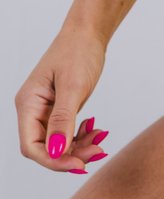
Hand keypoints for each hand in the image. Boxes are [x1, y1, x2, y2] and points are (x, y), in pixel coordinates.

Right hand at [15, 25, 109, 172]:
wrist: (88, 33)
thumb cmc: (78, 52)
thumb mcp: (72, 86)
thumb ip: (63, 120)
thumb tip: (56, 151)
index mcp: (28, 104)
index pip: (31, 145)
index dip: (53, 160)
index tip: (79, 165)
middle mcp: (33, 109)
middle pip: (45, 148)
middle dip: (70, 155)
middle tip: (97, 152)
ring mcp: (46, 110)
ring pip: (58, 143)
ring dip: (78, 147)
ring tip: (100, 141)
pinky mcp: (59, 108)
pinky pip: (67, 132)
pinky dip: (81, 136)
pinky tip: (95, 131)